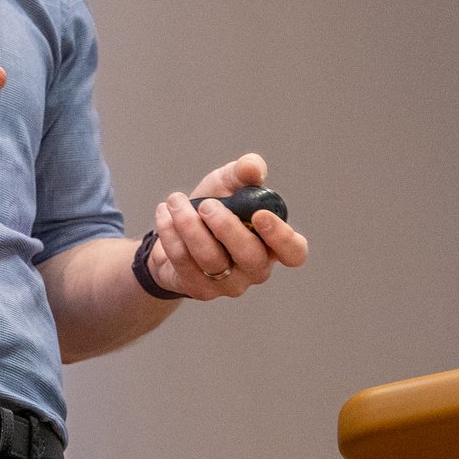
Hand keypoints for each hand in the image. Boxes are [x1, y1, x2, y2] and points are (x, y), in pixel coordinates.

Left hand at [148, 152, 310, 300]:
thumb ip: (244, 172)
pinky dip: (170, 233)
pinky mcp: (200, 290)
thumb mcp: (229, 183)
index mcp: (273, 243)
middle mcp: (256, 268)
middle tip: (206, 204)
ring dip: (189, 225)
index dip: (282, 237)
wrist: (176, 232)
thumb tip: (253, 168)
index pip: (293, 252)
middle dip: (226, 227)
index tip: (259, 215)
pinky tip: (164, 213)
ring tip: (174, 201)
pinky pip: (184, 262)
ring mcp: (228, 284)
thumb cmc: (213, 208)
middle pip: (250, 257)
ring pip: (211, 259)